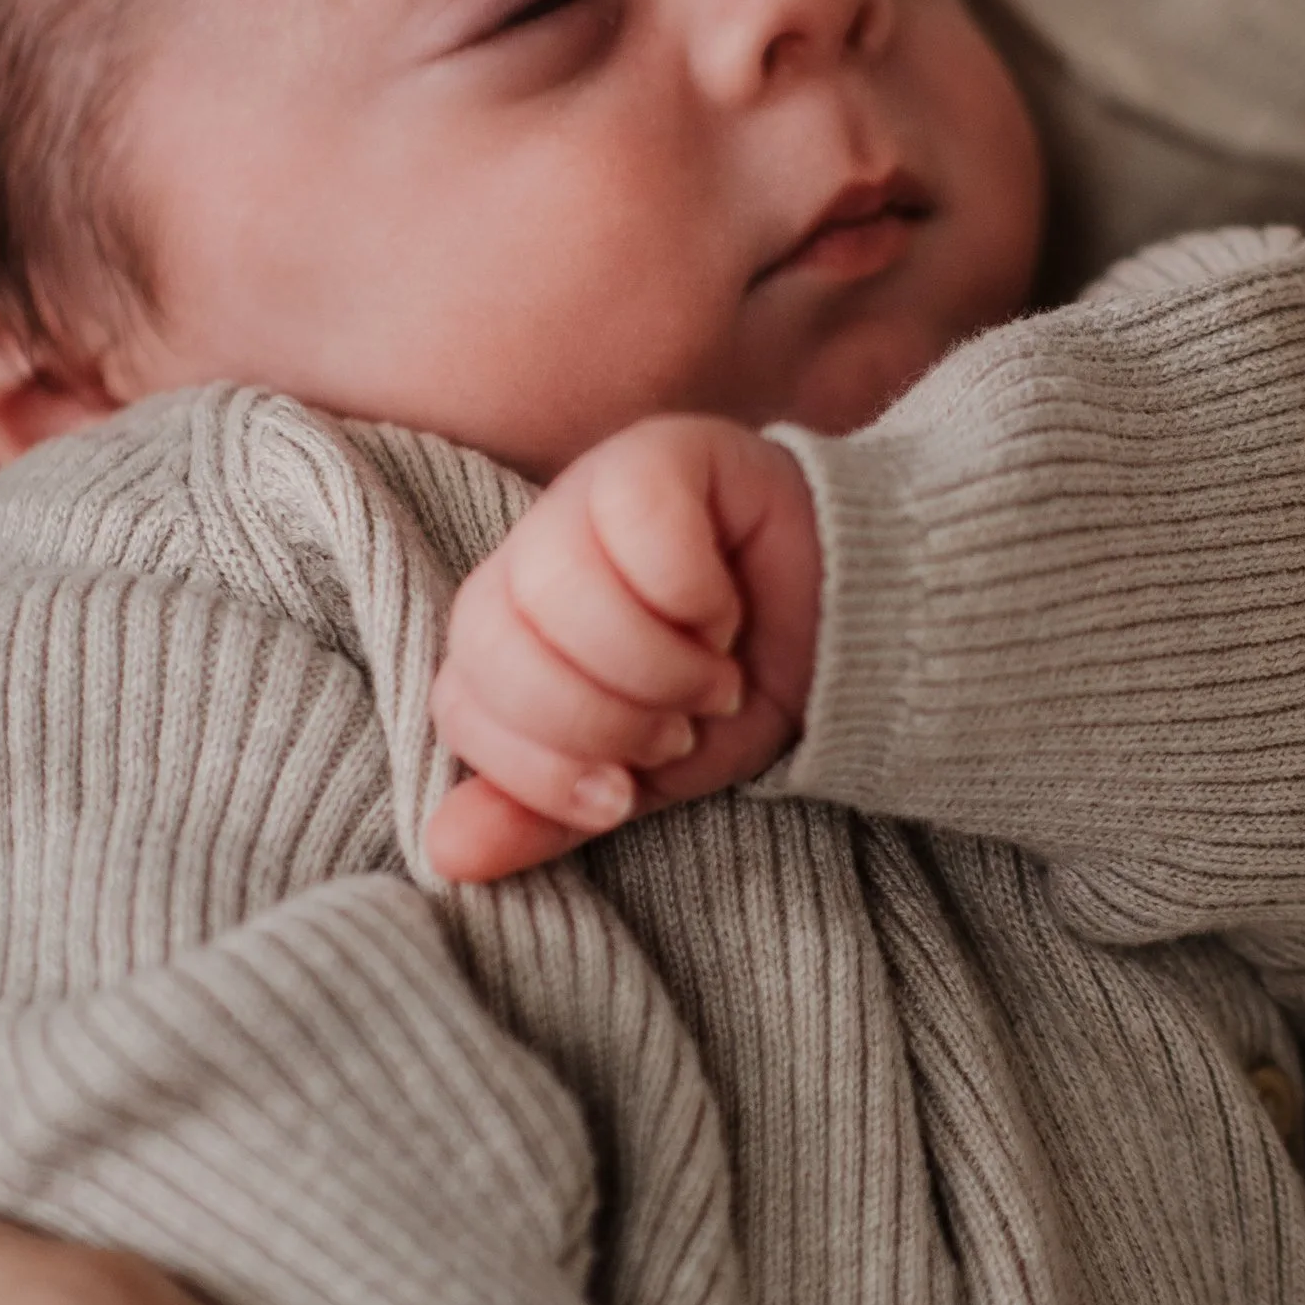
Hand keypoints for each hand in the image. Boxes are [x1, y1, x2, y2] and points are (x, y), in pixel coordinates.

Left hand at [427, 414, 823, 881]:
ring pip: (557, 584)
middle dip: (595, 718)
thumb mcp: (644, 779)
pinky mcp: (660, 451)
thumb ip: (545, 812)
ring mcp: (587, 493)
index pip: (457, 703)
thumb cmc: (738, 697)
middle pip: (488, 640)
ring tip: (713, 678)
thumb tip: (448, 853)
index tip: (618, 796)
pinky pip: (636, 524)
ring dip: (652, 662)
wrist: (856, 638)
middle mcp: (532, 554)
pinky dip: (689, 594)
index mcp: (508, 634)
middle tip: (675, 730)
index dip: (534, 769)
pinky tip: (727, 609)